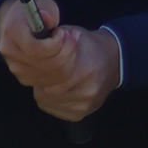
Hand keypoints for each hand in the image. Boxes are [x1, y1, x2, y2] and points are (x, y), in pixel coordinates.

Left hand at [0, 0, 121, 122]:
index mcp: (85, 66)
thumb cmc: (88, 46)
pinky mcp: (82, 113)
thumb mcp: (72, 34)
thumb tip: (34, 36)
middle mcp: (87, 88)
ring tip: (49, 78)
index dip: (38, 67)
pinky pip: (54, 109)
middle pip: (47, 89)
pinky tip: (56, 89)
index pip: (50, 73)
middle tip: (38, 71)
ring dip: (42, 90)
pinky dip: (50, 100)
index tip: (35, 61)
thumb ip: (53, 39)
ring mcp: (86, 103)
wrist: (113, 61)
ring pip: (48, 100)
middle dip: (38, 79)